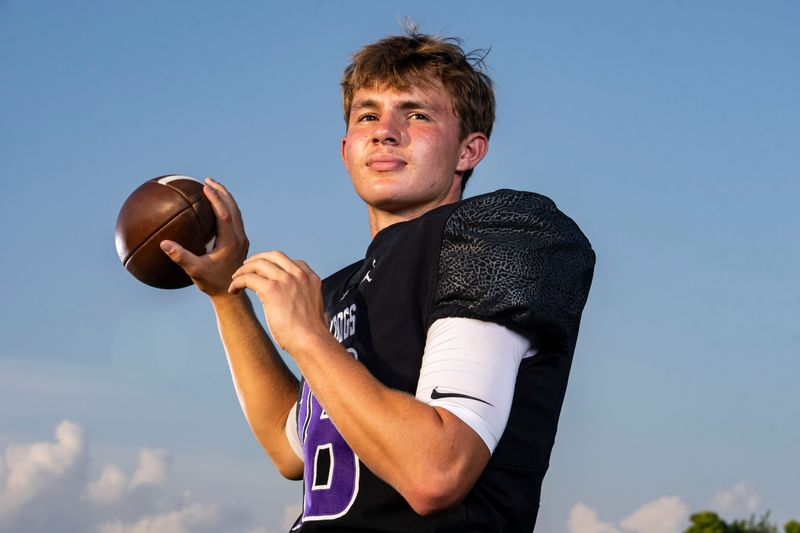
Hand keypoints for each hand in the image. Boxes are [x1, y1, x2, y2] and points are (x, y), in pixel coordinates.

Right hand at [160, 177, 248, 297]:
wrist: (231, 294)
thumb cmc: (213, 283)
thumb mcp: (195, 271)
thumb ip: (181, 257)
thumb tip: (164, 244)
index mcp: (231, 242)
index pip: (225, 214)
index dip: (216, 199)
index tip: (205, 186)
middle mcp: (239, 238)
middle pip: (234, 208)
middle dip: (221, 192)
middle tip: (207, 180)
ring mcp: (241, 240)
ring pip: (236, 213)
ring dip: (225, 198)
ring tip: (212, 187)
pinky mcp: (240, 243)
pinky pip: (235, 219)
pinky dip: (226, 208)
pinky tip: (214, 208)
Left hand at [228, 251, 328, 354]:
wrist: (311, 341)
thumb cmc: (311, 333)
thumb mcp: (313, 307)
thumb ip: (304, 298)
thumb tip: (293, 304)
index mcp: (311, 278)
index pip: (293, 261)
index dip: (276, 264)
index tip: (266, 272)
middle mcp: (299, 275)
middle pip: (274, 256)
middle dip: (258, 259)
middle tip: (246, 267)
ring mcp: (286, 280)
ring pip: (259, 264)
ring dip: (244, 269)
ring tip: (235, 278)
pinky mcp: (272, 289)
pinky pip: (248, 278)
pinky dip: (238, 282)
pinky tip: (233, 290)